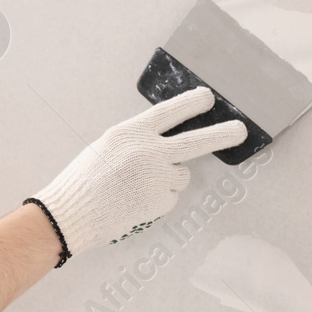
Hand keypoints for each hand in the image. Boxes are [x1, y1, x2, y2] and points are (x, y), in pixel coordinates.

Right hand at [29, 86, 246, 261]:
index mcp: (131, 133)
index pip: (170, 112)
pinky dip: (158, 199)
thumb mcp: (107, 147)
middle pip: (196, 141)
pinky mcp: (161, 201)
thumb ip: (136, 141)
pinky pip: (170, 196)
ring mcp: (158, 177)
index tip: (208, 98)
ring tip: (136, 187)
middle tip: (241, 130)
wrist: (71, 214)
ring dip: (168, 178)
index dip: (192, 103)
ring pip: (181, 174)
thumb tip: (164, 141)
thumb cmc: (83, 181)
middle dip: (223, 134)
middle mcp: (149, 151)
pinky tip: (135, 201)